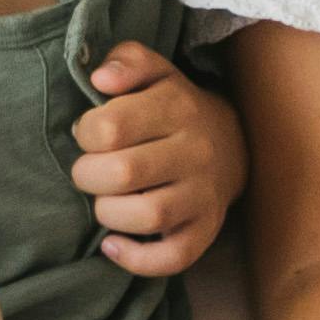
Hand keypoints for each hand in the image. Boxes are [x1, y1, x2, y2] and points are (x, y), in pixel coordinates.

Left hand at [73, 46, 243, 277]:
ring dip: (109, 213)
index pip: (110, 128)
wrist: (233, 143)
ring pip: (148, 216)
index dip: (85, 134)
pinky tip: (113, 243)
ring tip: (105, 201)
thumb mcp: (156, 72)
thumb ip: (127, 60)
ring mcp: (204, 194)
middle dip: (88, 176)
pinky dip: (135, 258)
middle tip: (91, 170)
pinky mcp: (207, 229)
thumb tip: (101, 79)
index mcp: (177, 107)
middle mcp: (195, 151)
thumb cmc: (174, 108)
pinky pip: (174, 257)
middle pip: (123, 174)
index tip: (91, 135)